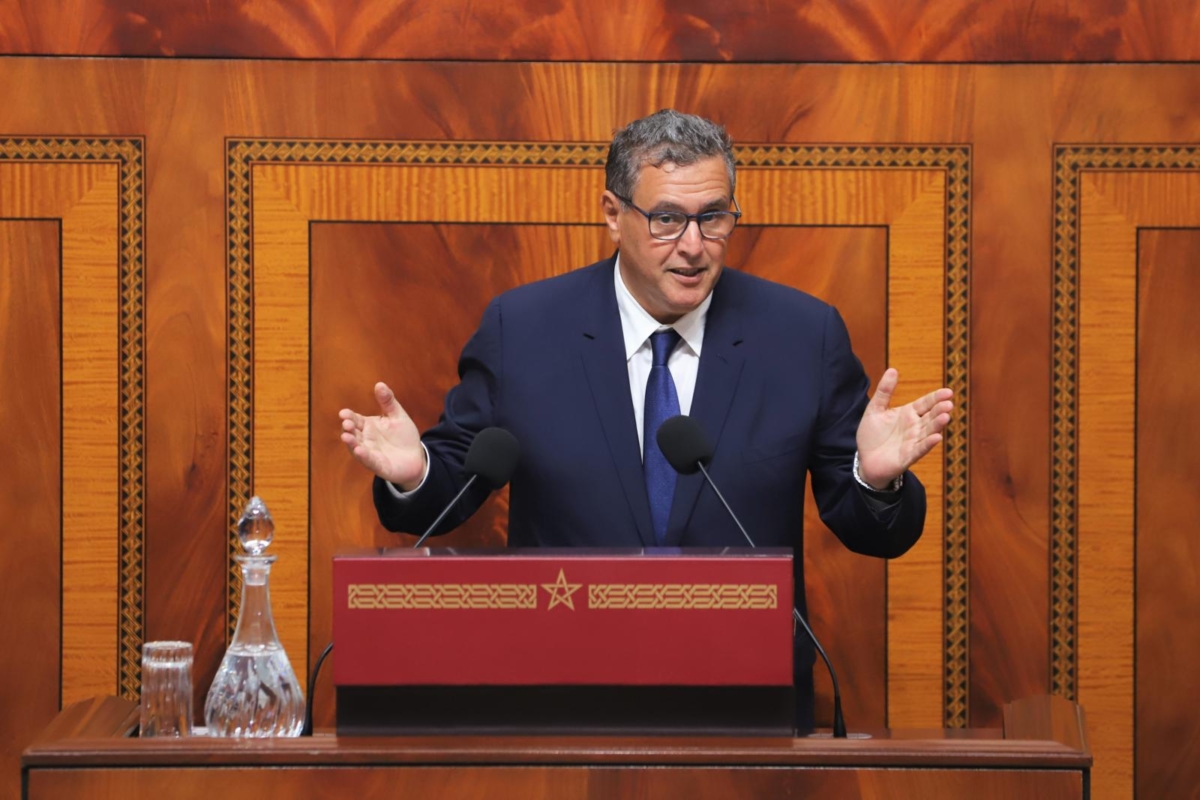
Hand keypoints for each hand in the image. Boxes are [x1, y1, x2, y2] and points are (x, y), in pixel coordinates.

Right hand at [339, 382, 426, 490]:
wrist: (416, 457)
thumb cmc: (404, 436)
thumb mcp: (397, 415)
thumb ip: (388, 402)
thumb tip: (379, 384)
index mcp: (368, 426)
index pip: (355, 419)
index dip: (348, 416)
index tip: (343, 413)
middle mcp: (365, 439)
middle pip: (352, 433)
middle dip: (347, 428)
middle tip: (346, 423)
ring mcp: (370, 453)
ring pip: (356, 448)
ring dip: (351, 443)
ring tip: (346, 436)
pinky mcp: (378, 465)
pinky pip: (369, 461)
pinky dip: (363, 456)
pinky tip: (359, 450)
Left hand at [855, 368, 953, 489]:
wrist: (865, 460)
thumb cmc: (872, 435)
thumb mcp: (875, 409)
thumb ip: (884, 391)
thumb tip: (892, 370)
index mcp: (909, 414)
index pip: (926, 403)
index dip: (936, 397)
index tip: (948, 391)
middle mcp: (915, 427)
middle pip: (930, 417)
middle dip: (939, 410)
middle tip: (948, 403)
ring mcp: (913, 442)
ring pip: (928, 432)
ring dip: (937, 425)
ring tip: (945, 416)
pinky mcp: (908, 456)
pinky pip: (919, 449)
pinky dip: (927, 444)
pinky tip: (936, 438)